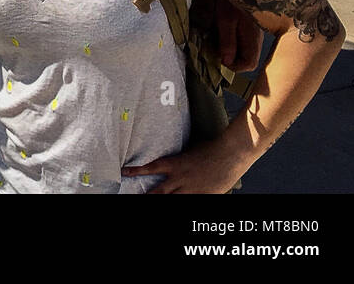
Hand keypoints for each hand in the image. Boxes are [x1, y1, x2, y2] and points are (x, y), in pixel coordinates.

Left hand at [122, 141, 250, 193]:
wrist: (229, 154)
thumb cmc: (210, 149)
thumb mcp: (188, 151)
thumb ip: (178, 159)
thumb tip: (169, 162)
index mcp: (175, 164)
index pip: (151, 168)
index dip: (136, 171)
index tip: (124, 172)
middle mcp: (180, 179)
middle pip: (158, 192)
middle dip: (146, 197)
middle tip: (134, 197)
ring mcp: (191, 190)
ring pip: (171, 201)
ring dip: (160, 201)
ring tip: (147, 202)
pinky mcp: (203, 197)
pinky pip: (190, 203)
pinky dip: (185, 203)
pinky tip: (181, 203)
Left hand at [214, 0, 263, 71]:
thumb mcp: (226, 18)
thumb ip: (227, 41)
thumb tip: (227, 62)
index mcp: (253, 37)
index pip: (249, 64)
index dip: (233, 66)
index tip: (218, 58)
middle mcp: (256, 36)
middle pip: (247, 58)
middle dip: (230, 57)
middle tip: (214, 48)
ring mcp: (253, 29)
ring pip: (243, 48)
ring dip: (228, 47)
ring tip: (215, 37)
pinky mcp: (248, 22)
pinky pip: (241, 37)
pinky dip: (229, 37)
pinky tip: (219, 28)